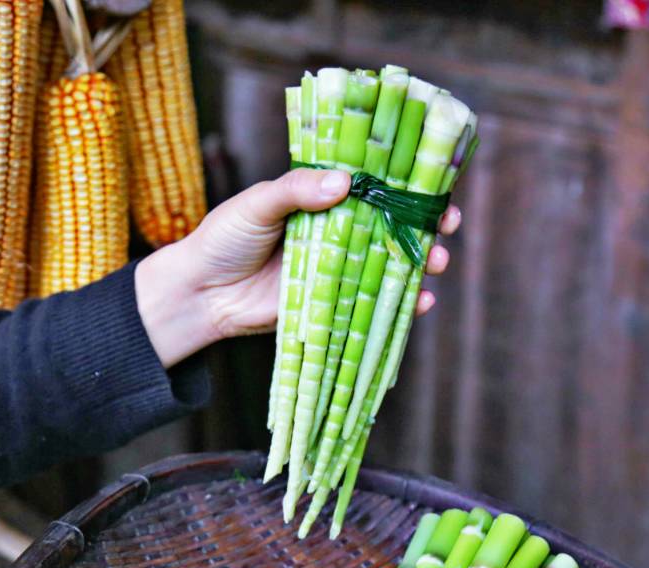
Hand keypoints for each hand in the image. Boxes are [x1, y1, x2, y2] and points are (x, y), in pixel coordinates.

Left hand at [134, 168, 461, 367]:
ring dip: (422, 263)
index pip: (375, 185)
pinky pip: (374, 302)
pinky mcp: (335, 304)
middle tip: (447, 224)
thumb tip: (344, 182)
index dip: (408, 183)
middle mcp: (338, 231)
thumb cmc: (224, 238)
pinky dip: (401, 304)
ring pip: (392, 263)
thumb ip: (296, 190)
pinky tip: (421, 301)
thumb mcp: (258, 204)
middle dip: (427, 225)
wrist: (201, 293)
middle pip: (394, 225)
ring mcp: (340, 268)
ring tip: (438, 263)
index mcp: (323, 198)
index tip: (434, 184)